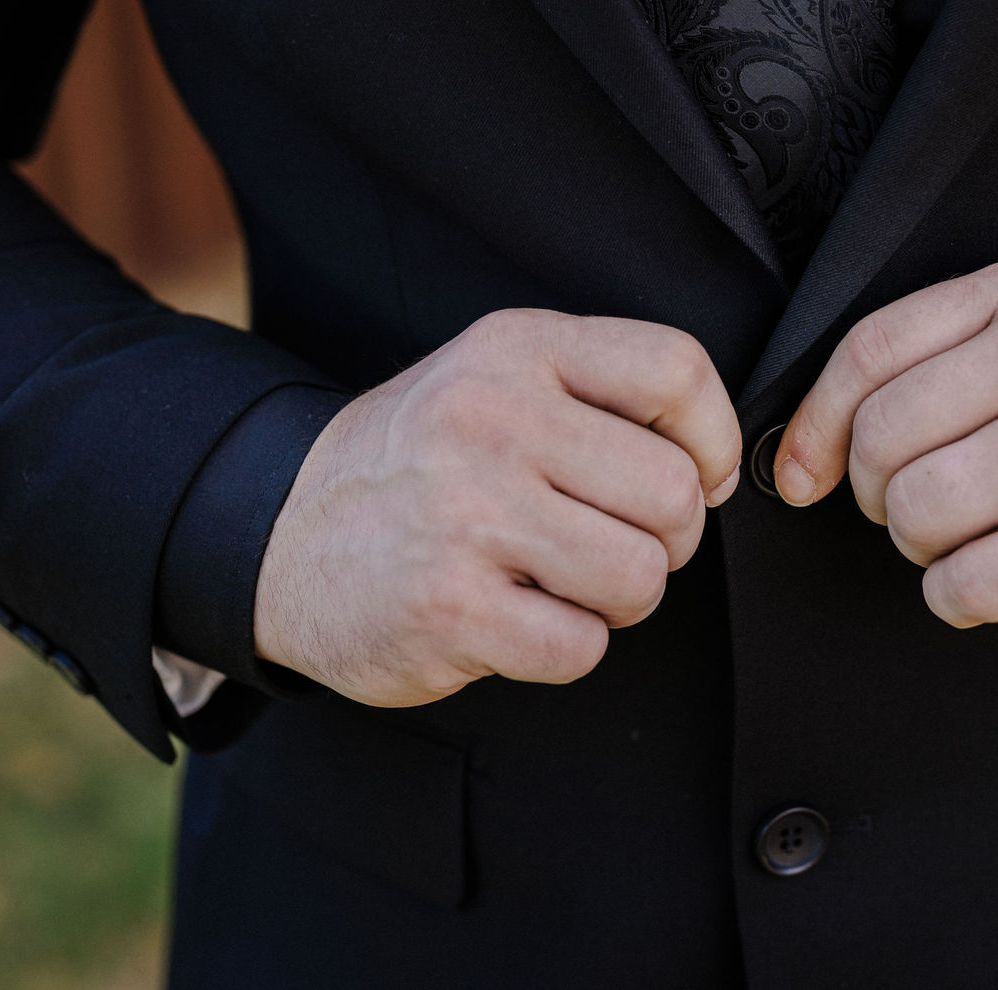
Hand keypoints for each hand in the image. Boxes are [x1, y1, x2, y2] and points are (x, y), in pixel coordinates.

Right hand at [254, 309, 741, 706]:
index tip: (698, 478)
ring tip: (564, 581)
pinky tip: (518, 618)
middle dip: (666, 540)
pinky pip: (581, 646)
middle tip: (612, 542)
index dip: (715, 440)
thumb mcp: (496, 378)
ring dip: (620, 599)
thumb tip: (717, 467)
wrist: (280, 532)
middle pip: (673, 494)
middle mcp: (490, 418)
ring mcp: (466, 514)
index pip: (677, 371)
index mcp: (517, 349)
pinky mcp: (448, 608)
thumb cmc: (419, 461)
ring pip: (641, 576)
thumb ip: (601, 396)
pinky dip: (567, 647)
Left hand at [774, 255, 997, 647]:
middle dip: (883, 497)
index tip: (802, 475)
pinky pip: (968, 584)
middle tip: (930, 514)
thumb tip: (803, 448)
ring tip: (979, 542)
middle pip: (886, 437)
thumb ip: (948, 363)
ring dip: (926, 552)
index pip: (871, 348)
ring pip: (919, 512)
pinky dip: (961, 600)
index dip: (816, 424)